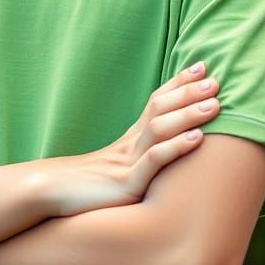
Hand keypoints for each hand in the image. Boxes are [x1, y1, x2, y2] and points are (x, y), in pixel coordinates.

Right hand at [46, 61, 219, 216]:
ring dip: (187, 115)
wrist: (48, 197)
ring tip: (214, 105)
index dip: (178, 82)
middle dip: (188, 93)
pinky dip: (174, 148)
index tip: (202, 67)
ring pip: (158, 130)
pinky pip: (152, 162)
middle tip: (216, 80)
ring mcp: (126, 163)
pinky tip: (196, 140)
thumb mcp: (117, 170)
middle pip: (160, 108)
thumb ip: (139, 159)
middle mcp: (129, 144)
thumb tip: (164, 149)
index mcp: (128, 139)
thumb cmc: (84, 189)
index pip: (156, 100)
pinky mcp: (126, 185)